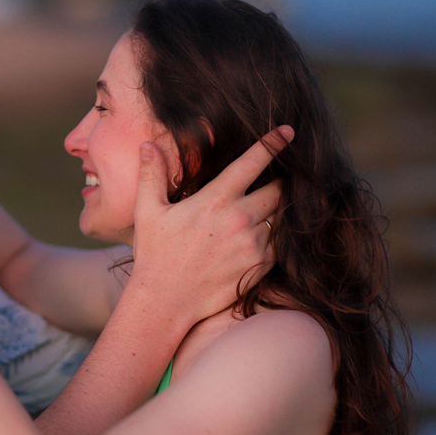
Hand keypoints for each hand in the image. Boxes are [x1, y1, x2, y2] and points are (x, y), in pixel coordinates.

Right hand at [128, 126, 292, 323]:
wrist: (166, 302)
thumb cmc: (155, 255)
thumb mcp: (147, 212)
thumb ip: (151, 175)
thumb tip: (148, 145)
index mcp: (216, 200)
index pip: (254, 162)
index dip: (273, 143)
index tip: (288, 132)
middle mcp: (240, 219)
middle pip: (278, 188)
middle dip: (278, 181)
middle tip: (272, 179)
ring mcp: (253, 244)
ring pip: (280, 216)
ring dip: (276, 209)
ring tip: (265, 208)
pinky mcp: (260, 266)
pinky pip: (280, 243)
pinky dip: (274, 235)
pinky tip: (258, 236)